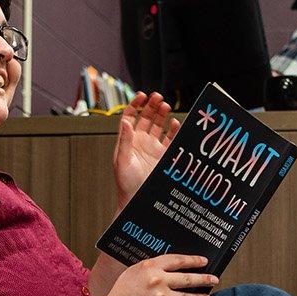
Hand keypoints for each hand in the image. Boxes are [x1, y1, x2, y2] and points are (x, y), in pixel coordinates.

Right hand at [105, 254, 217, 295]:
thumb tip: (169, 269)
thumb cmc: (121, 295)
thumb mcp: (133, 274)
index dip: (193, 260)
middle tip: (214, 278)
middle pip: (187, 278)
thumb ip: (150, 270)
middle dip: (204, 278)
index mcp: (150, 267)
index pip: (177, 260)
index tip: (203, 261)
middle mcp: (158, 280)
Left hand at [113, 92, 180, 206]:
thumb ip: (124, 141)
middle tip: (158, 97)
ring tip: (166, 106)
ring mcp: (153, 147)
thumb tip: (125, 122)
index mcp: (128, 140)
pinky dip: (173, 129)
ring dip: (162, 114)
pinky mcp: (164, 155)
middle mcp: (140, 141)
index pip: (131, 117)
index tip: (142, 95)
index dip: (136, 104)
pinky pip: (170, 138)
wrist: (137, 200)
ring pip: (158, 124)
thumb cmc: (125, 183)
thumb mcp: (122, 161)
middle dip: (152, 105)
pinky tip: (174, 123)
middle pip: (146, 117)